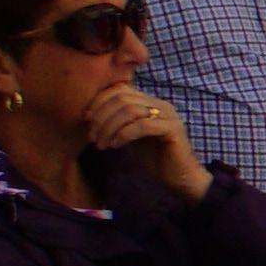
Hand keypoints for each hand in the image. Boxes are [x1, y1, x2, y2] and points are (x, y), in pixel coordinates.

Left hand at [85, 85, 211, 197]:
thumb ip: (118, 121)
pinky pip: (142, 126)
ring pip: (130, 110)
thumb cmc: (153, 158)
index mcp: (150, 102)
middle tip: (92, 136)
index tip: (87, 120)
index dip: (99, 101)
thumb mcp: (129, 135)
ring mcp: (168, 115)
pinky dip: (123, 135)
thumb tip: (90, 114)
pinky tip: (115, 146)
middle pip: (122, 98)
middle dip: (101, 117)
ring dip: (109, 127)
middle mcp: (160, 104)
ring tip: (101, 144)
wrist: (179, 177)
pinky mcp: (172, 129)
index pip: (120, 88)